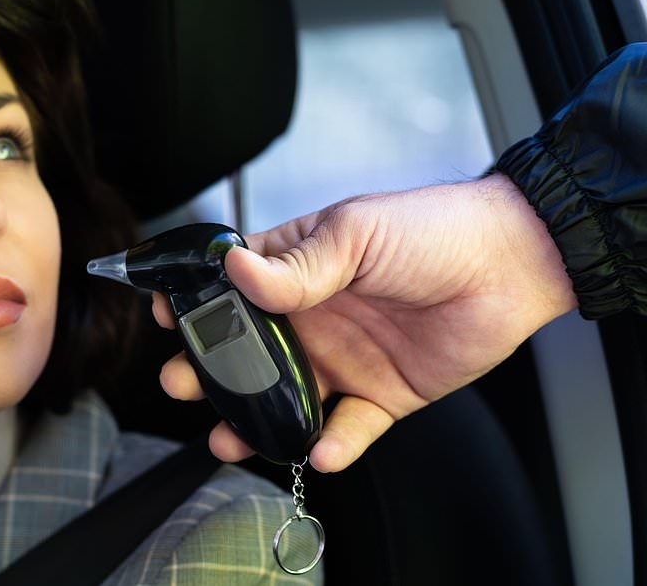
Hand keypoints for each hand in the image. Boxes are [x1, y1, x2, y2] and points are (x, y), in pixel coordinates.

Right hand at [153, 174, 577, 472]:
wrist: (511, 265)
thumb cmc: (433, 230)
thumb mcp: (355, 233)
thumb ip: (295, 264)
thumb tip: (234, 271)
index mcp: (296, 268)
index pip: (231, 289)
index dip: (195, 305)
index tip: (167, 317)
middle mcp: (311, 318)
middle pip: (246, 354)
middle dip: (210, 372)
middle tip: (182, 383)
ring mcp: (342, 359)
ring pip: (284, 400)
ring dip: (255, 421)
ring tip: (228, 439)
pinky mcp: (380, 396)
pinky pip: (347, 429)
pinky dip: (332, 444)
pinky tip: (318, 448)